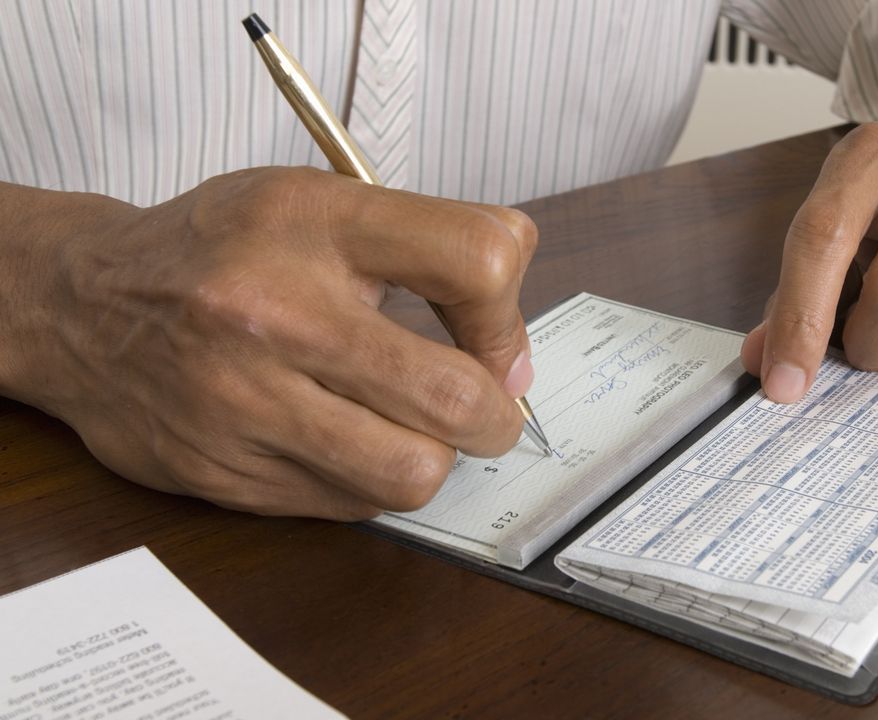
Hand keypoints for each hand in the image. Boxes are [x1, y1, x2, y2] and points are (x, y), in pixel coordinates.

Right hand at [0, 168, 536, 518]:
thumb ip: (430, 247)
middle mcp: (276, 315)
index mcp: (313, 226)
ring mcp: (246, 404)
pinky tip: (347, 441)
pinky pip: (353, 506)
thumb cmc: (218, 252)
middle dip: (495, 415)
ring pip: (411, 471)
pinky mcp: (227, 476)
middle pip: (456, 395)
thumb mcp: (318, 203)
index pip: (474, 260)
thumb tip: (511, 353)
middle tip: (484, 408)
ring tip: (413, 428)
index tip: (496, 340)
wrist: (79, 306)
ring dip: (435, 457)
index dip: (508, 314)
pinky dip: (372, 481)